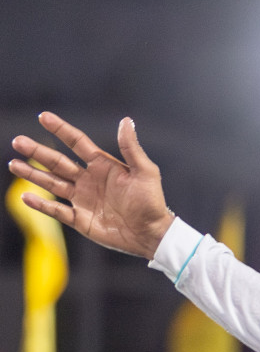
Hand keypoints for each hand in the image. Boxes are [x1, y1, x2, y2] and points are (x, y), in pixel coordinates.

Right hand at [8, 112, 173, 258]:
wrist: (153, 234)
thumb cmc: (152, 202)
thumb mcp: (145, 172)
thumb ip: (131, 148)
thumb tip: (126, 120)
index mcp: (103, 166)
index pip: (77, 143)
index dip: (61, 130)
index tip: (44, 117)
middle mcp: (89, 180)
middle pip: (58, 162)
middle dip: (37, 152)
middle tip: (18, 141)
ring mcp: (83, 199)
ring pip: (52, 183)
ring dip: (33, 174)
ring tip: (14, 164)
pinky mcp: (81, 220)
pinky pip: (57, 210)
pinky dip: (41, 204)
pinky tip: (26, 197)